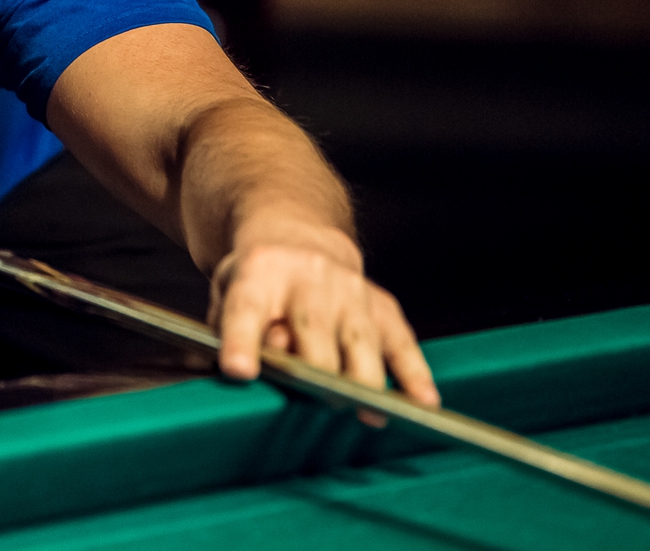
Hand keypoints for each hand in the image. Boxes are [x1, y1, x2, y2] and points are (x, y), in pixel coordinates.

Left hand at [209, 227, 438, 415]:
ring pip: (360, 340)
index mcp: (259, 271)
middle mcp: (308, 277)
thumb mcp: (226, 293)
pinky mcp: (381, 305)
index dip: (242, 342)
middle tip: (314, 398)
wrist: (297, 236)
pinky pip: (401, 342)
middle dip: (314, 368)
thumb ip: (226, 333)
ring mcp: (349, 291)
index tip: (240, 371)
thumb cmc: (258, 279)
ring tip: (367, 413)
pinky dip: (414, 373)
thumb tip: (237, 375)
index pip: (246, 309)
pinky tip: (423, 403)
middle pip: (313, 329)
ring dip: (364, 379)